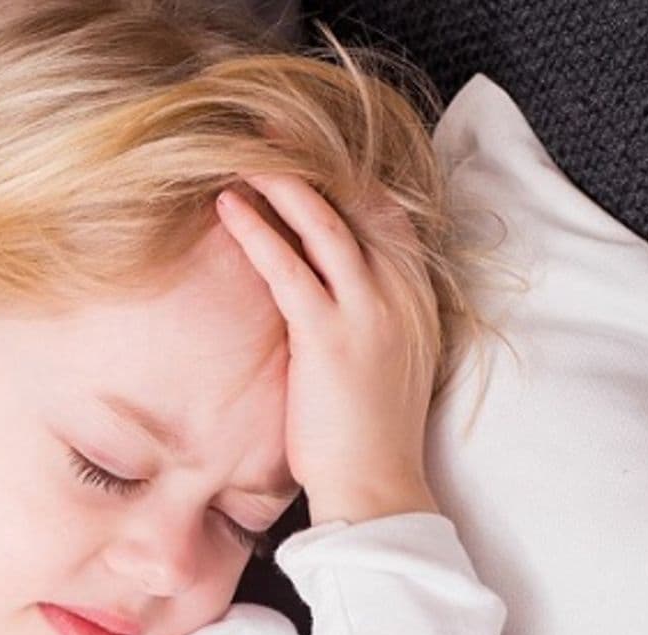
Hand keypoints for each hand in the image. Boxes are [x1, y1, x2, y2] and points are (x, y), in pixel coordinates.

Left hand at [214, 171, 437, 524]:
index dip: (348, 177)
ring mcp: (370, 313)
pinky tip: (230, 208)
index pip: (388, 214)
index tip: (308, 153)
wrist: (377, 488)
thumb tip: (330, 296)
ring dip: (283, 184)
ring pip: (327, 222)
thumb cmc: (369, 438)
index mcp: (417, 298)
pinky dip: (258, 232)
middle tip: (271, 133)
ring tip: (244, 158)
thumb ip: (369, 320)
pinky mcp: (330, 338)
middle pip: (361, 202)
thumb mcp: (384, 364)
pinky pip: (290, 268)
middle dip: (315, 163)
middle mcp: (402, 294)